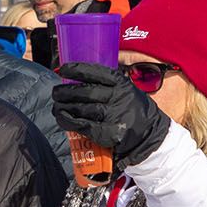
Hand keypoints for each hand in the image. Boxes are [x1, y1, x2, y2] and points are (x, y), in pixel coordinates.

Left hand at [53, 62, 171, 166]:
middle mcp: (118, 98)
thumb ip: (109, 86)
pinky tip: (62, 119)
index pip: (96, 73)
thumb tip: (78, 80)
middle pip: (85, 92)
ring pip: (81, 108)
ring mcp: (114, 116)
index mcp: (122, 84)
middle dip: (66, 92)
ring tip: (56, 107)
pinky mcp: (109, 133)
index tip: (63, 70)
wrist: (150, 136)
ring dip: (64, 107)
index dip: (77, 70)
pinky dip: (69, 122)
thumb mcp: (128, 91)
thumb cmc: (134, 111)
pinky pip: (83, 125)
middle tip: (56, 93)